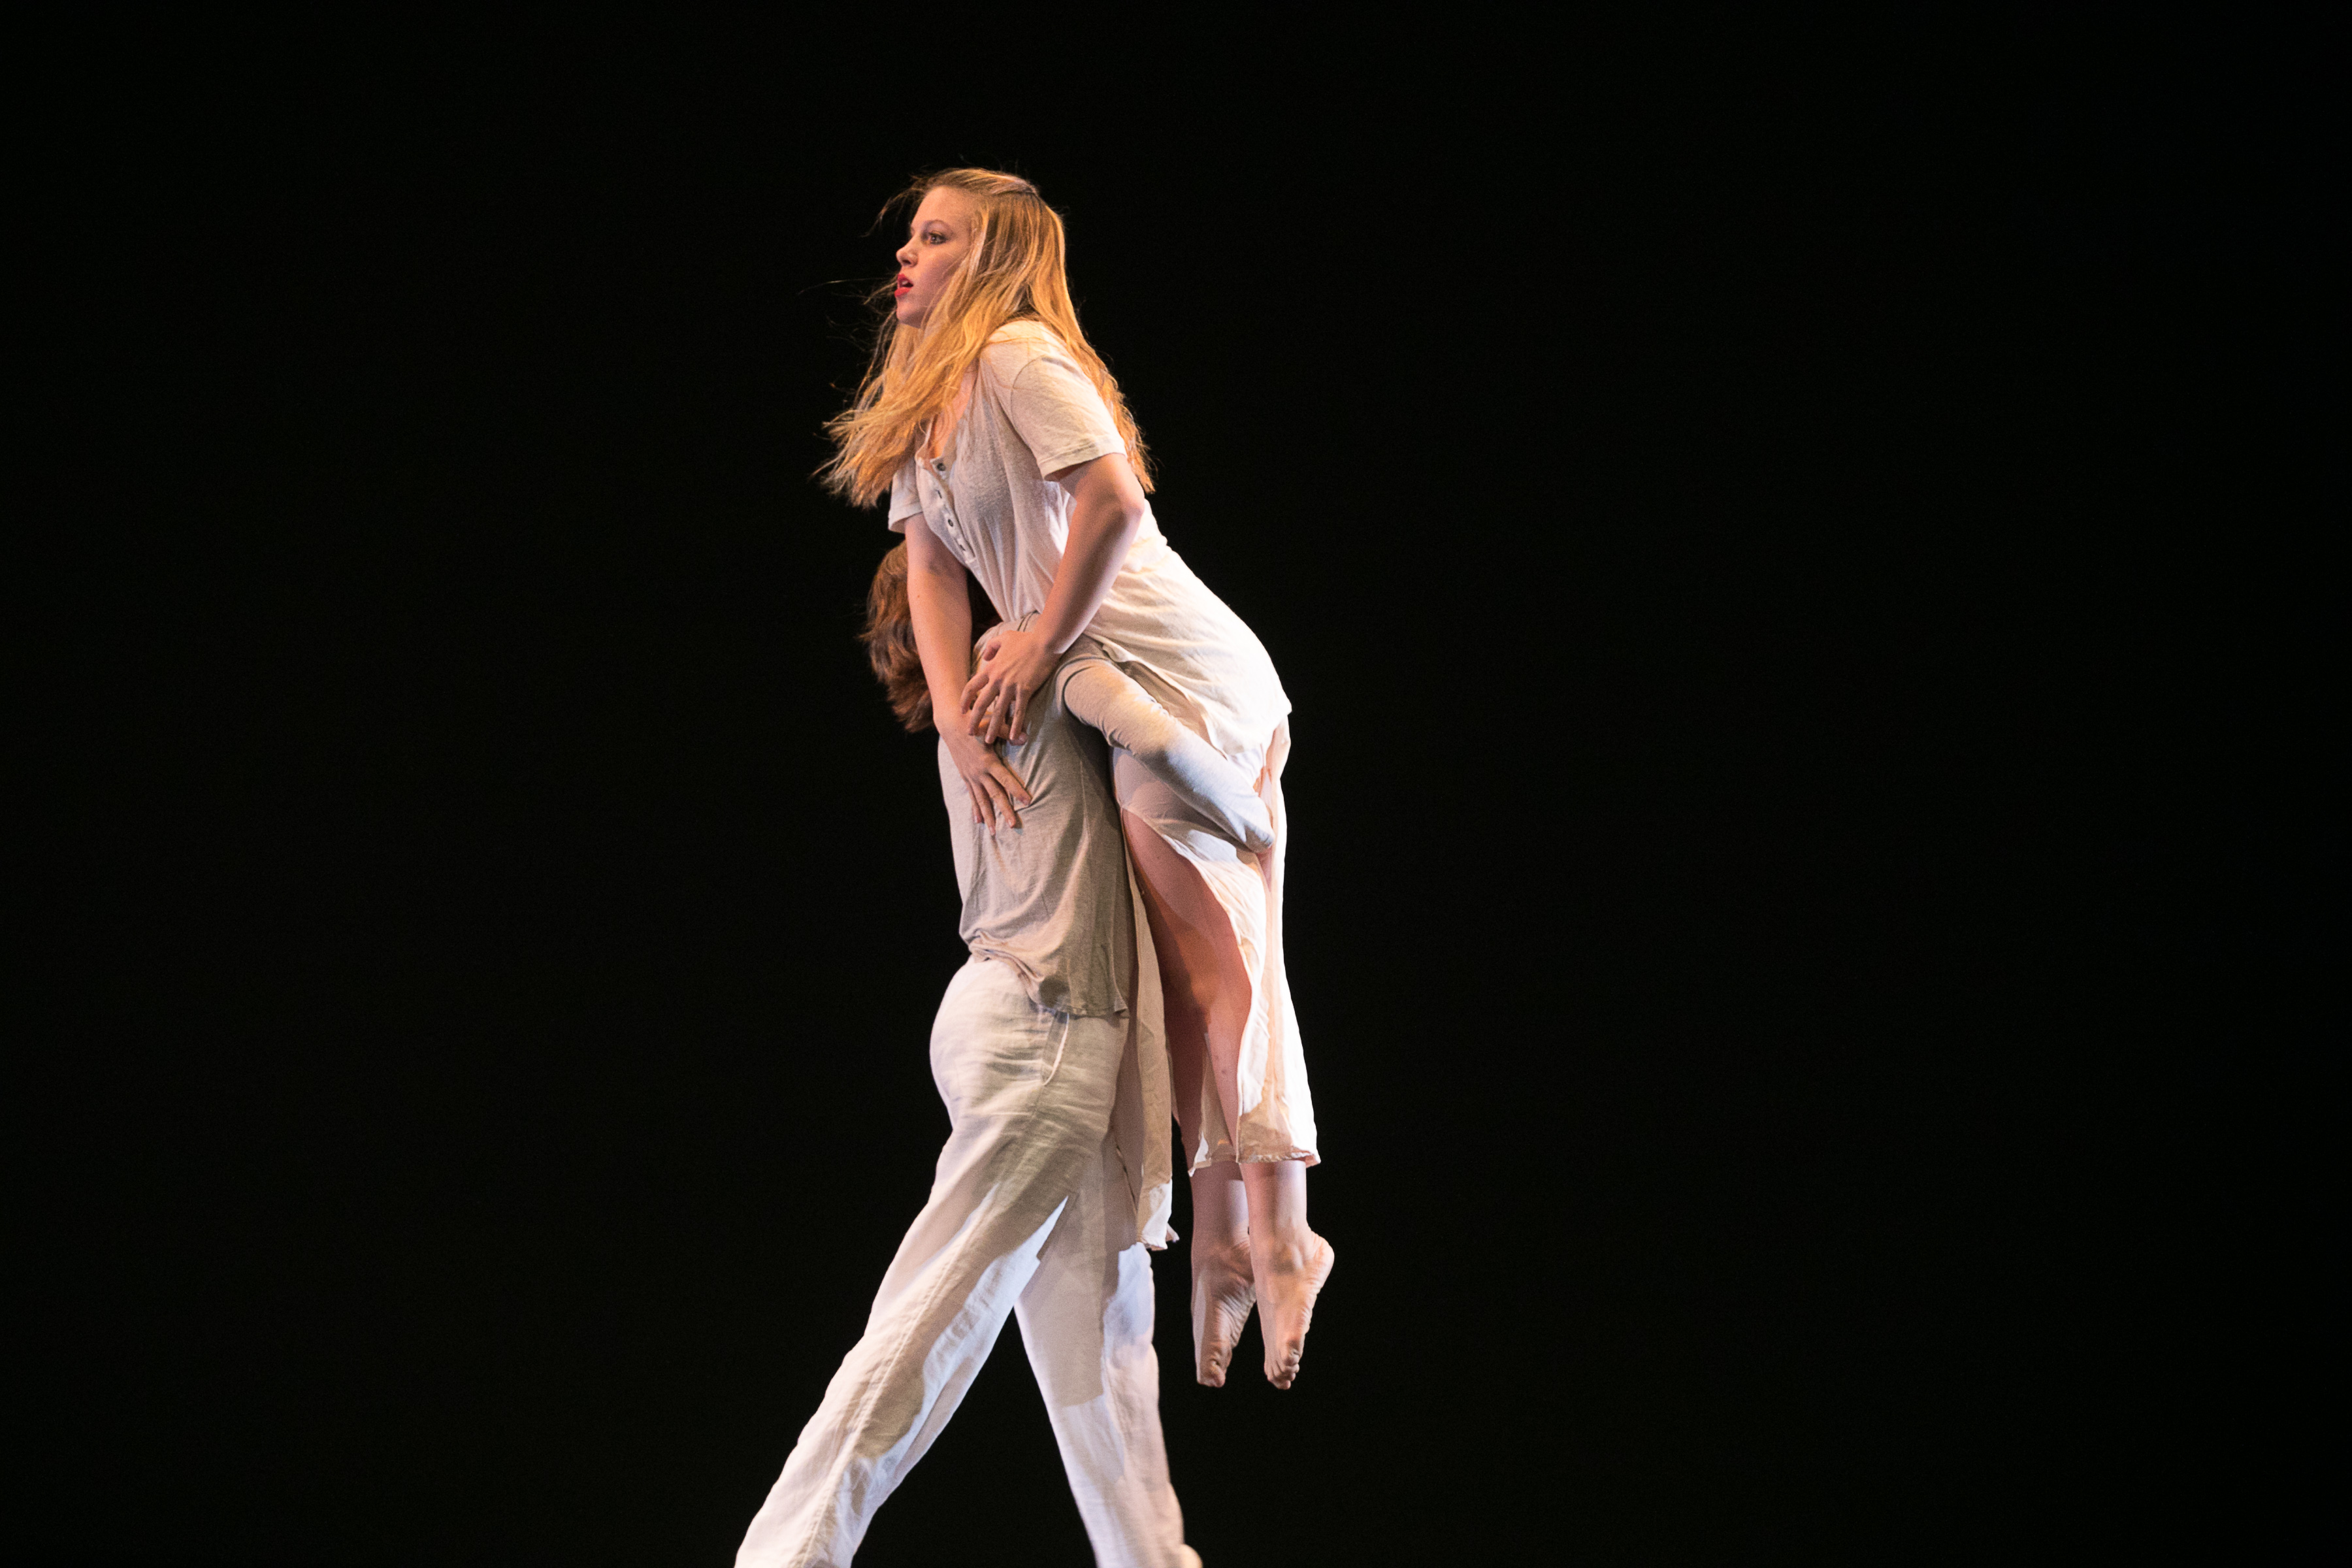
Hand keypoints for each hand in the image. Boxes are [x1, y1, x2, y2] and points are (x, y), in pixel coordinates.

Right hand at [940, 719, 1030, 829]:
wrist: (951, 724)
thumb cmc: (975, 722)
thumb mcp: (992, 724)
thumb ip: (1008, 732)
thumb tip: (1025, 737)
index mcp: (988, 761)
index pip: (1005, 779)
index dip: (1017, 790)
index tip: (1028, 801)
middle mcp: (979, 772)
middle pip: (995, 795)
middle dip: (1005, 810)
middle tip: (1014, 825)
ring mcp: (971, 776)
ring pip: (981, 800)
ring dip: (988, 816)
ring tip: (994, 832)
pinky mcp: (965, 776)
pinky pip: (972, 796)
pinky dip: (975, 809)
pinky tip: (978, 822)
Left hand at [961, 623, 1057, 744]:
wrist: (1044, 642)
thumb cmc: (1026, 640)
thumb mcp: (1004, 639)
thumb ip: (991, 648)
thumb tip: (986, 657)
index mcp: (991, 668)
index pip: (971, 687)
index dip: (964, 700)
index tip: (961, 710)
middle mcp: (998, 679)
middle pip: (981, 704)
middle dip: (973, 720)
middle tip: (969, 733)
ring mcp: (1011, 686)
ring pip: (998, 711)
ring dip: (993, 728)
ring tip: (988, 740)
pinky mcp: (1025, 690)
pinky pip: (1019, 711)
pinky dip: (1016, 725)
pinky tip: (1014, 736)